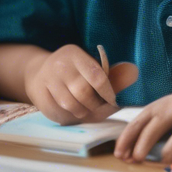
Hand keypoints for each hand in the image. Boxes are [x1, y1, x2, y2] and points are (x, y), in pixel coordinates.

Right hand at [23, 44, 137, 124]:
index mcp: (74, 54)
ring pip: (71, 106)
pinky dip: (68, 117)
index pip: (97, 76)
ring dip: (82, 112)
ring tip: (83, 109)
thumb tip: (134, 72)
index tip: (113, 100)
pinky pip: (59, 113)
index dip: (108, 93)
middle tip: (96, 106)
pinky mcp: (38, 95)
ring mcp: (46, 79)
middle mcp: (59, 64)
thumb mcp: (90, 69)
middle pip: (84, 93)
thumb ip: (113, 76)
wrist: (37, 73)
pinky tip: (70, 111)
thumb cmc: (73, 73)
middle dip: (94, 105)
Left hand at [114, 93, 171, 163]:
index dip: (127, 137)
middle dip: (135, 144)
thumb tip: (133, 153)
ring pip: (163, 132)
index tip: (119, 153)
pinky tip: (168, 161)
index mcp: (163, 104)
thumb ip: (157, 130)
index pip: (139, 120)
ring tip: (144, 160)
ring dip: (151, 149)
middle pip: (148, 125)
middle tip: (129, 158)